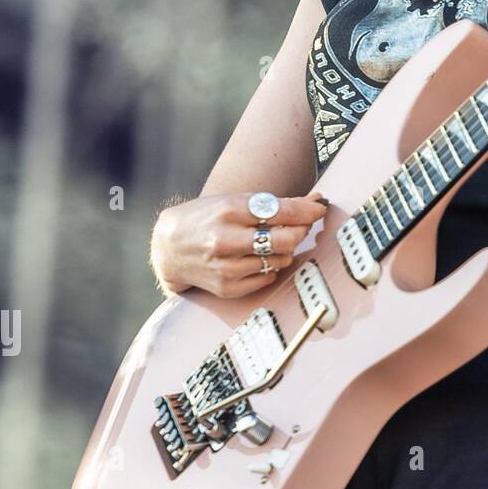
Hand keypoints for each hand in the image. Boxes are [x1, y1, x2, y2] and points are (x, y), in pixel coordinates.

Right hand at [150, 192, 328, 298]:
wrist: (168, 248)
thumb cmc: (207, 218)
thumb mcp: (234, 201)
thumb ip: (274, 203)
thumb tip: (316, 201)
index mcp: (229, 211)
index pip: (281, 211)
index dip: (308, 210)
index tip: (319, 208)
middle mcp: (226, 240)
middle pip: (286, 239)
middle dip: (301, 231)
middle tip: (301, 226)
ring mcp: (226, 267)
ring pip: (280, 260)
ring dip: (285, 250)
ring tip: (273, 242)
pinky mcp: (227, 288)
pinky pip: (268, 278)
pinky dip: (271, 267)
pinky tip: (259, 258)